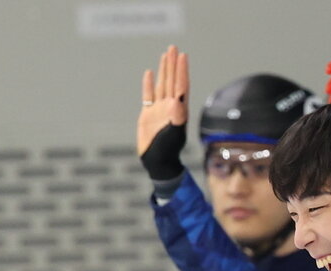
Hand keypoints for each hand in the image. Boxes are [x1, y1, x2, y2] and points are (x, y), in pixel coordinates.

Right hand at [138, 45, 189, 180]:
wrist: (157, 162)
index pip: (180, 85)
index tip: (182, 55)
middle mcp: (170, 106)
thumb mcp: (173, 135)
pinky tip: (149, 73)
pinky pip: (148, 95)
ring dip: (164, 70)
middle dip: (173, 64)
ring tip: (165, 55)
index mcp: (178, 109)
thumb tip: (178, 102)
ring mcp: (159, 110)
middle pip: (172, 81)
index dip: (181, 70)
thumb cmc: (167, 151)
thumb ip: (177, 119)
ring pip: (161, 85)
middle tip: (174, 47)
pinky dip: (148, 84)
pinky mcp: (148, 115)